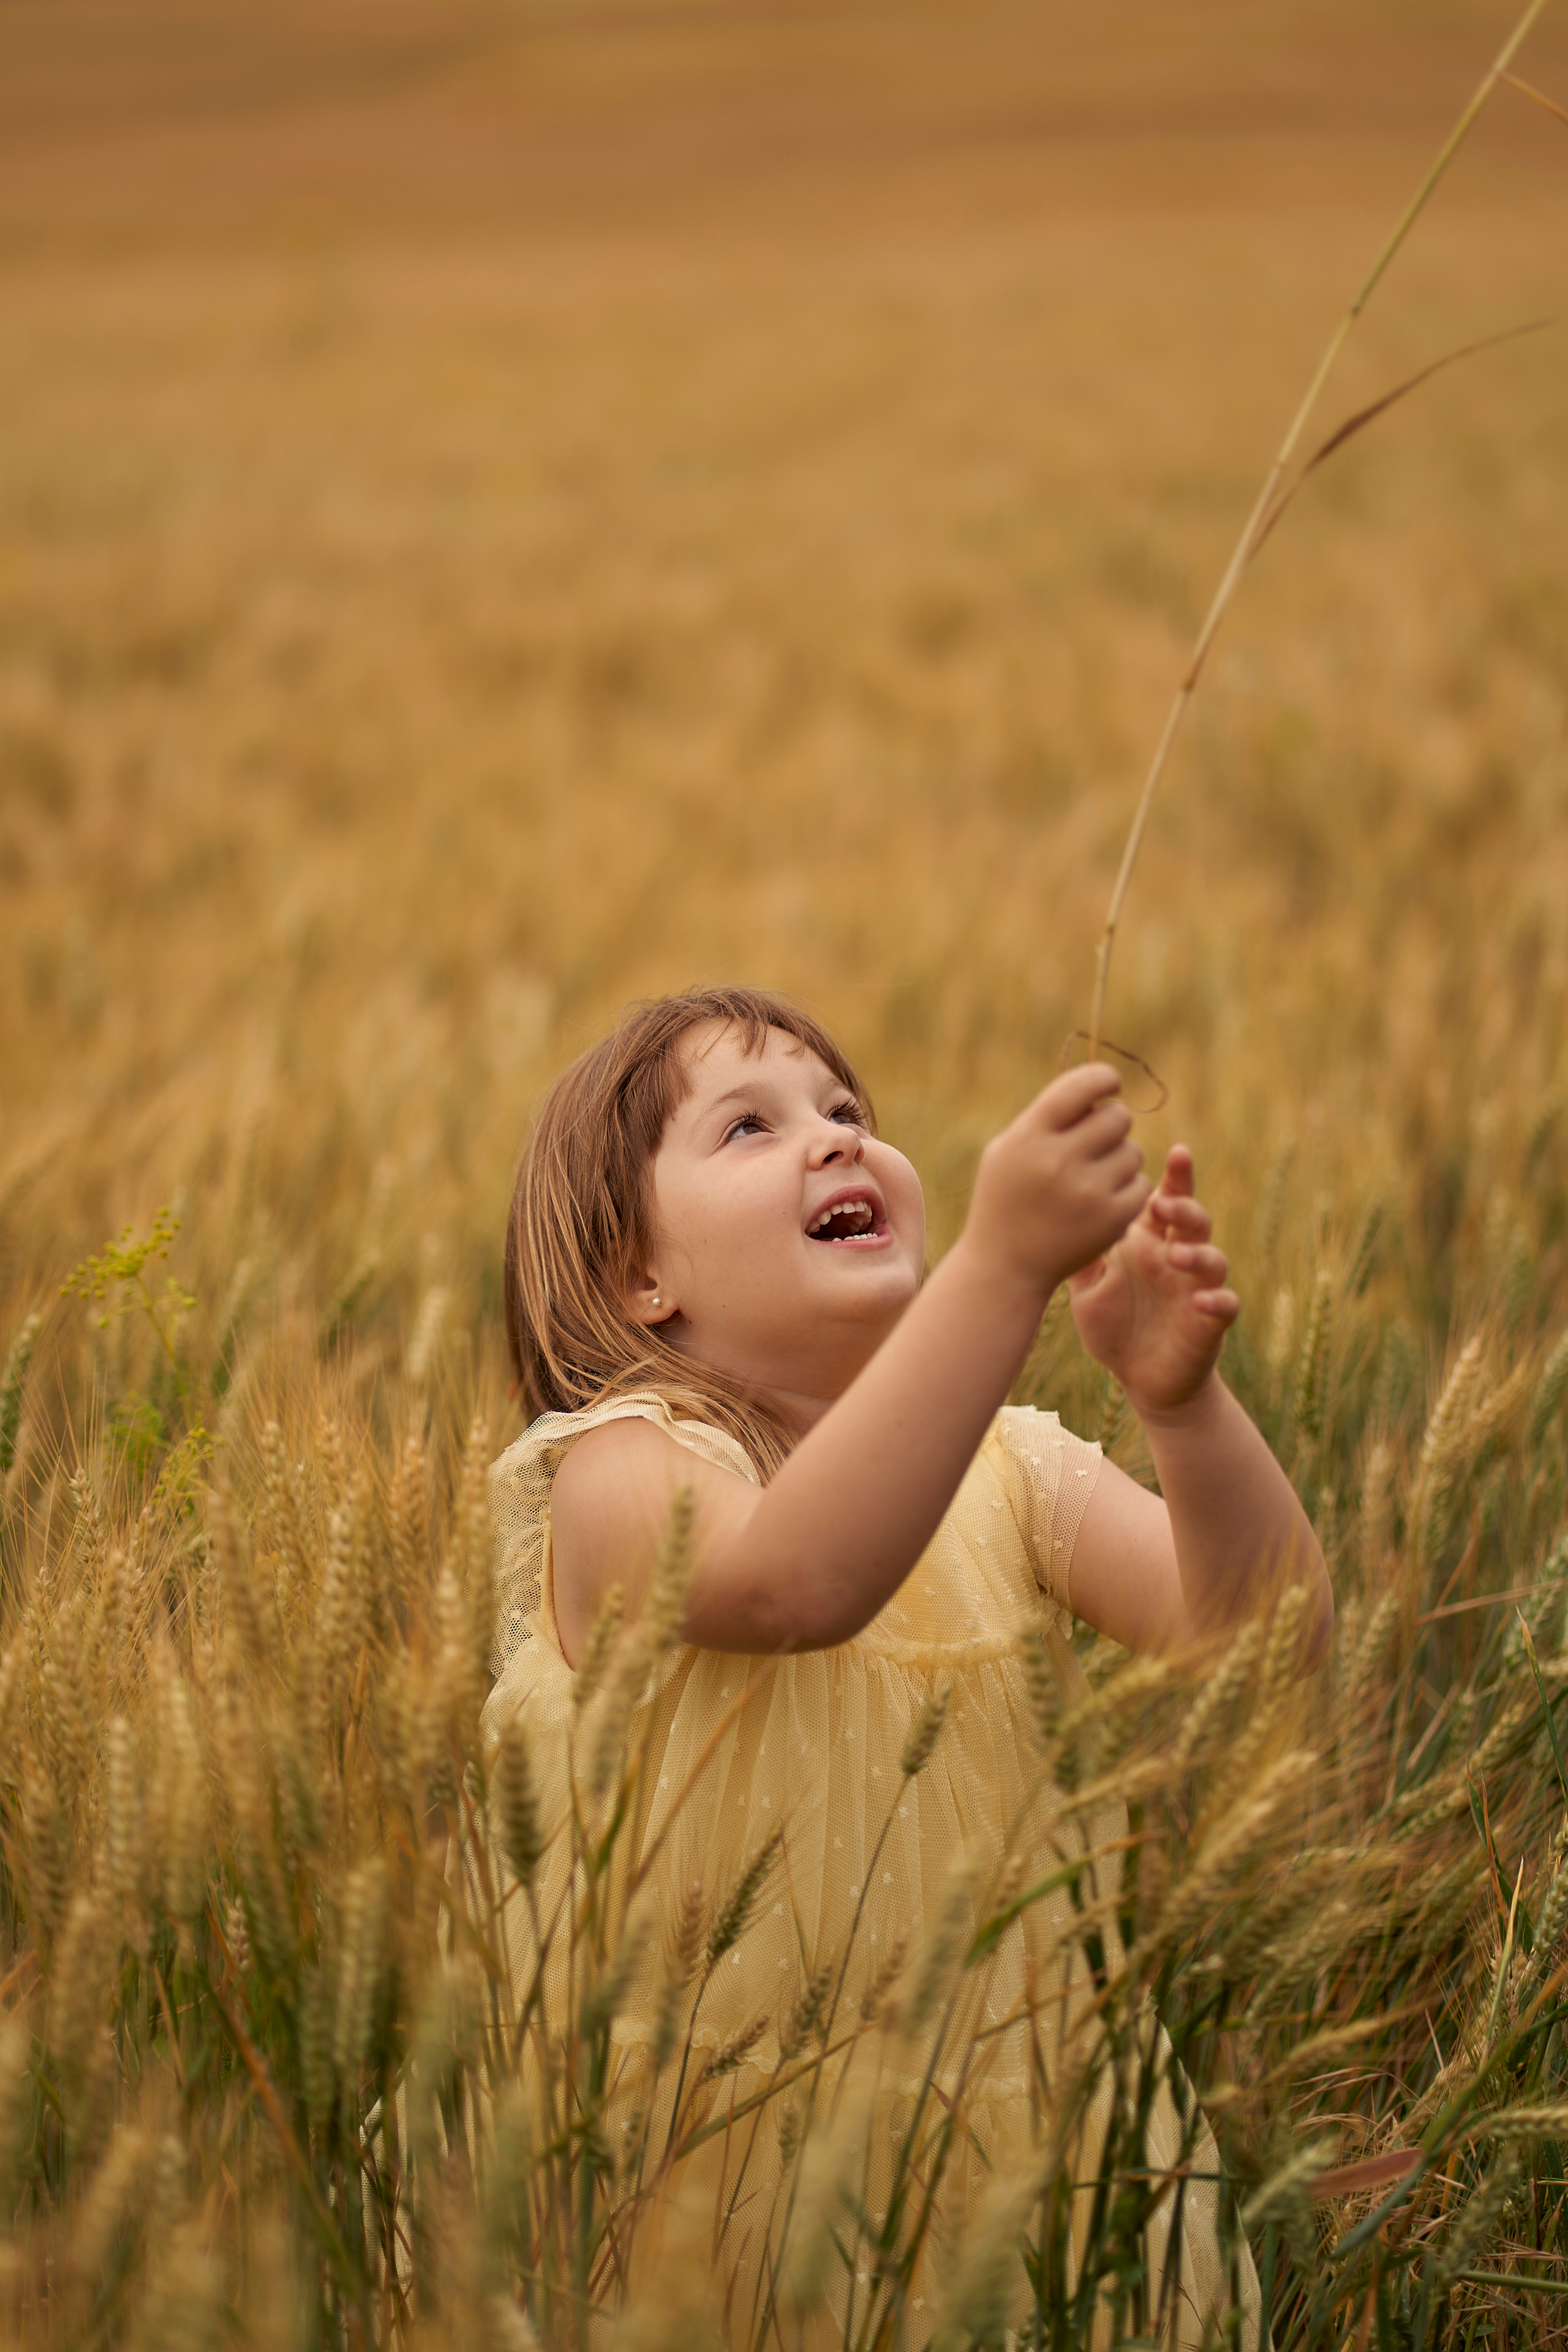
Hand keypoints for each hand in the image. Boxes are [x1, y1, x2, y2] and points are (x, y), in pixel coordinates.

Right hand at [962, 1064, 1150, 1304]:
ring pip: (1133, 1152)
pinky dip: (1128, 1190)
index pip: (1080, 1087)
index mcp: (1029, 1137)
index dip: (1103, 1078)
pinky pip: (1142, 1185)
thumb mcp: (1008, 1150)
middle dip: (1112, 1124)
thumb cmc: (1006, 1199)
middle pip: (1117, 1117)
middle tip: (1097, 1141)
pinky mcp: (1112, 1219)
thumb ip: (1047, 1116)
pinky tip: (1102, 1202)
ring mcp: (1088, 1192)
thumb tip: (1097, 1084)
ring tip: (1092, 1179)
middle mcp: (1059, 1161)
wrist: (1005, 1267)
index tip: (1110, 1083)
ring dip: (1120, 1159)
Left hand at [1067, 1146, 1238, 1417]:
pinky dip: (1218, 1301)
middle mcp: (1177, 1260)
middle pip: (1193, 1220)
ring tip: (1177, 1254)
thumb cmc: (1115, 1328)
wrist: (1140, 1380)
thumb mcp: (1087, 1289)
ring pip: (1213, 1258)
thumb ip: (1079, 1254)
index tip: (1176, 1151)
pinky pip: (1225, 1306)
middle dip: (1185, 1206)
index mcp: (1150, 1244)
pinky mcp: (1210, 1324)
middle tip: (1164, 1202)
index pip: (1164, 1202)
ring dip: (1199, 1253)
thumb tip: (1052, 1213)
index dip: (1176, 1177)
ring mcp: (1197, 1289)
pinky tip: (1202, 1301)